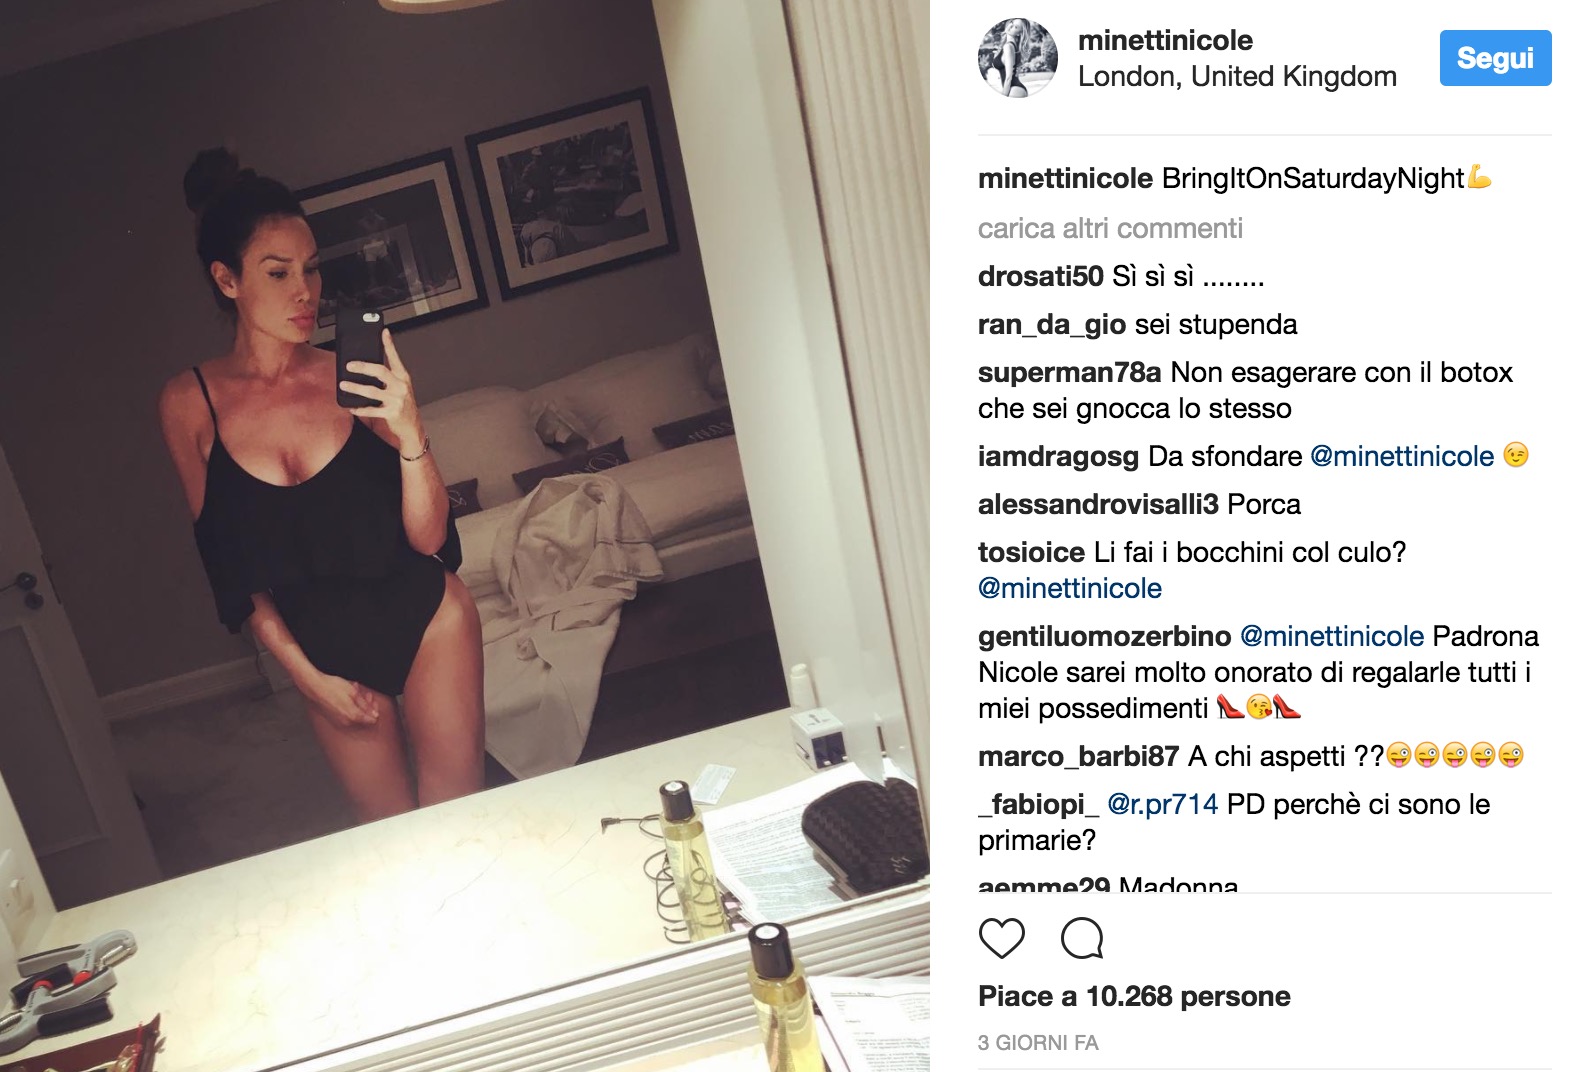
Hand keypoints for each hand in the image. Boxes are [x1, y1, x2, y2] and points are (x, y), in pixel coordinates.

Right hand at [299, 670, 381, 727]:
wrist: (315, 687)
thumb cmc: (333, 688)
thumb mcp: (354, 693)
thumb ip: (365, 705)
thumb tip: (374, 714)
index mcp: (353, 716)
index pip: (372, 720)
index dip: (374, 709)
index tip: (373, 701)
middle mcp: (347, 722)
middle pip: (364, 718)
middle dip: (367, 706)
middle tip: (365, 695)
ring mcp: (339, 722)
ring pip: (356, 716)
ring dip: (358, 705)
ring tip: (355, 692)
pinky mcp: (334, 719)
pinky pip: (347, 715)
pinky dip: (350, 706)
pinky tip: (347, 697)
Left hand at [340, 329, 424, 454]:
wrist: (412, 426)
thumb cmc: (403, 404)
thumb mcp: (400, 387)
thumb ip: (388, 376)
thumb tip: (368, 365)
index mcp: (402, 377)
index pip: (395, 358)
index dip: (389, 344)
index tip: (383, 332)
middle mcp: (401, 386)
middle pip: (380, 371)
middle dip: (363, 367)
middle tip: (349, 365)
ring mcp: (396, 400)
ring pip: (372, 391)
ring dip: (355, 387)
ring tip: (343, 384)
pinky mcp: (391, 413)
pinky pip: (371, 410)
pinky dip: (359, 409)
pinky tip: (351, 407)